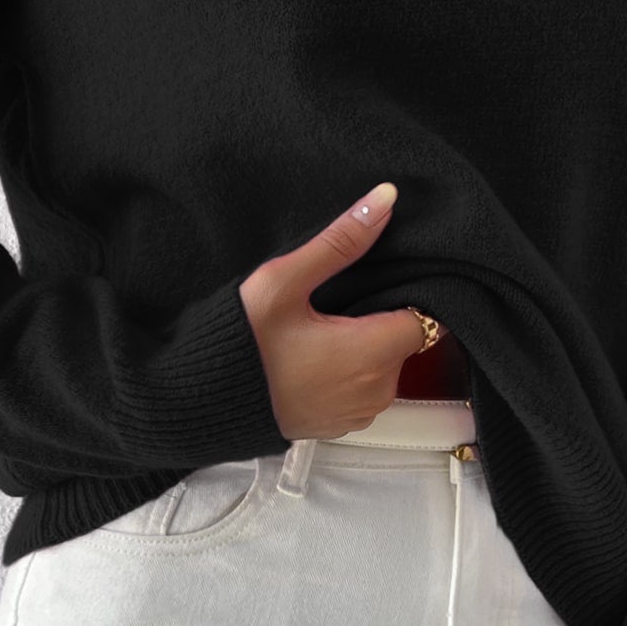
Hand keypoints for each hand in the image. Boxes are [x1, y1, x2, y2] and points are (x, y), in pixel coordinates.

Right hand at [238, 181, 444, 441]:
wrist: (201, 402)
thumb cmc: (242, 344)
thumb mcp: (284, 281)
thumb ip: (341, 241)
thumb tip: (385, 199)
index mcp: (371, 352)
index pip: (425, 320)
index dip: (406, 298)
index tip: (376, 286)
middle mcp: (376, 390)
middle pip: (402, 342)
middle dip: (378, 320)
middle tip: (336, 304)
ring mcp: (359, 413)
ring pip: (384, 368)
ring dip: (364, 349)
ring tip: (321, 330)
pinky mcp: (340, 426)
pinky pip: (362, 392)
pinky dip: (348, 375)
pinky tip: (314, 359)